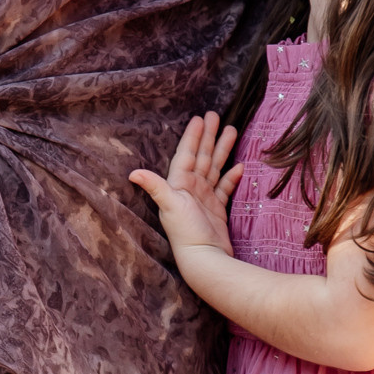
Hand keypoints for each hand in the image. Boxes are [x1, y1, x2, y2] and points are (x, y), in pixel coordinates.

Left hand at [130, 113, 241, 264]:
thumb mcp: (170, 206)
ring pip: (214, 167)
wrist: (204, 258)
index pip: (187, 153)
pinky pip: (224, 187)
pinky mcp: (216, 209)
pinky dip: (231, 177)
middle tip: (216, 115)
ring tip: (233, 131)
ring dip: (222, 150)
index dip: (192, 136)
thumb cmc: (185, 232)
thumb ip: (155, 186)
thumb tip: (133, 173)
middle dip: (209, 136)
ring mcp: (204, 198)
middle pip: (202, 155)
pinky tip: (240, 166)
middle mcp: (190, 189)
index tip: (199, 118)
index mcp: (179, 184)